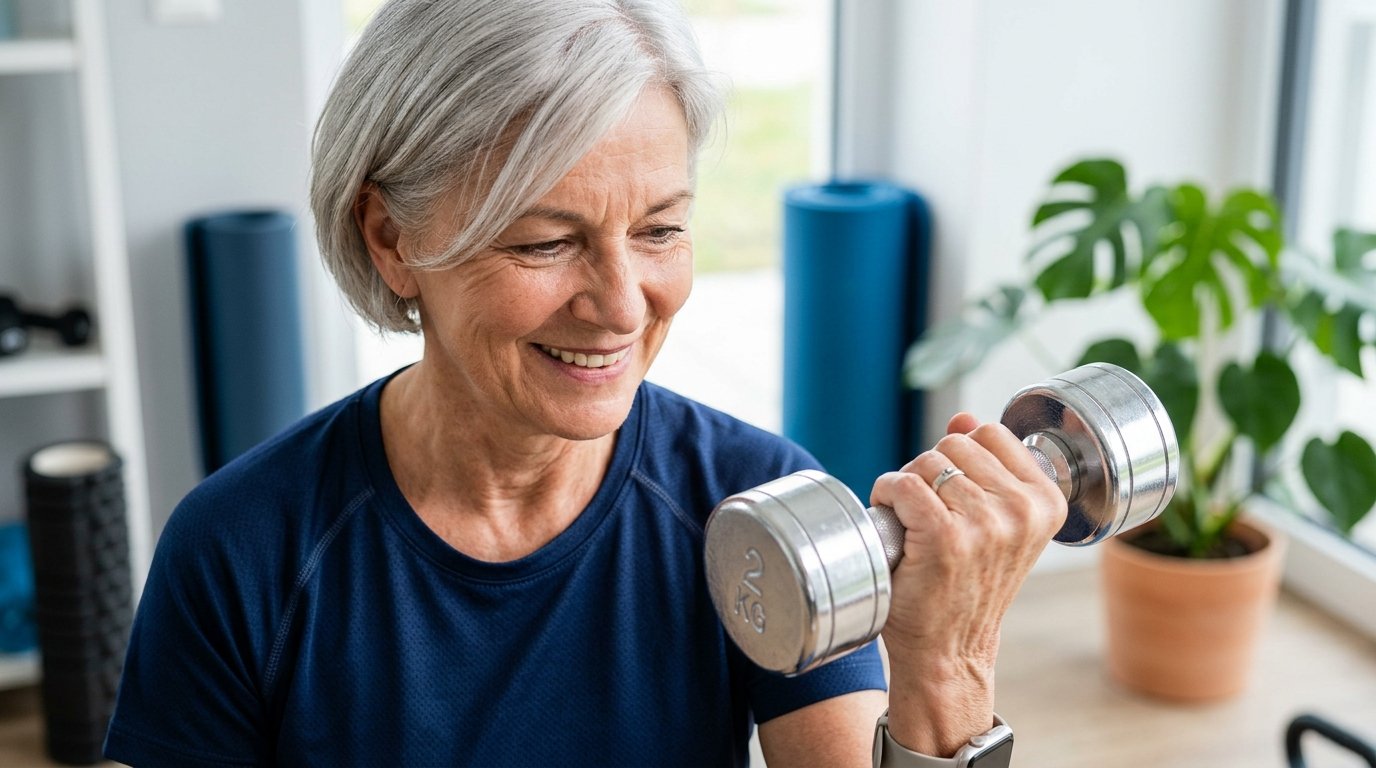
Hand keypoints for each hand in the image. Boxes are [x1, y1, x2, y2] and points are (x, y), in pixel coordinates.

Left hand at [871, 413, 1066, 755]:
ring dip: (906, 485)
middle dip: (930, 470)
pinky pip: (902, 484)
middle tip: (926, 513)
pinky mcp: (944, 536)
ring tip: (912, 523)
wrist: (949, 649)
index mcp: (1046, 501)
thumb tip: (965, 418)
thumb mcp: (995, 522)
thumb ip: (986, 465)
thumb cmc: (966, 584)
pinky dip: (886, 496)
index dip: (958, 456)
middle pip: (953, 443)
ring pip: (926, 462)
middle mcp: (1023, 510)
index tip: (954, 496)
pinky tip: (892, 524)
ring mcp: (985, 523)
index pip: (989, 433)